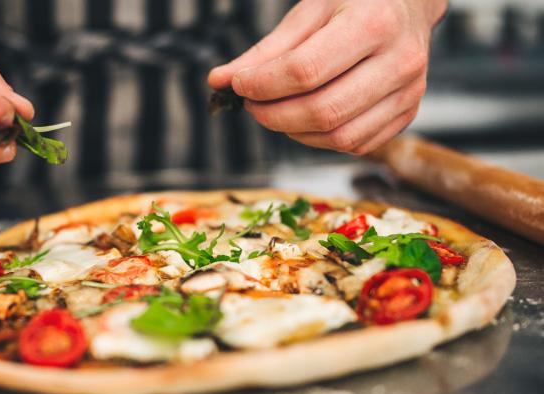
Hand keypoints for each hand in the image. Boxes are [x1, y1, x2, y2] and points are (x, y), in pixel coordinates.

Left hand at [208, 0, 446, 154]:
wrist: (410, 4)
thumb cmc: (356, 1)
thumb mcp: (310, 10)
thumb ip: (266, 50)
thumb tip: (219, 81)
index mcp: (374, 22)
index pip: (305, 70)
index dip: (262, 85)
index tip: (239, 85)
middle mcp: (400, 60)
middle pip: (322, 110)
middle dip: (273, 115)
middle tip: (251, 104)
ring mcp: (409, 92)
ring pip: (338, 136)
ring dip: (293, 132)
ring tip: (274, 111)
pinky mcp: (408, 114)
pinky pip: (355, 144)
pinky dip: (319, 140)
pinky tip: (304, 120)